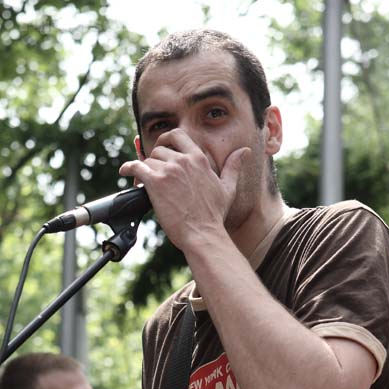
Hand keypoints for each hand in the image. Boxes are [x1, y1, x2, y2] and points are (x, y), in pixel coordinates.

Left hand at [119, 129, 249, 251]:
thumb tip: (244, 151)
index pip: (178, 135)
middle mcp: (183, 161)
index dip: (166, 140)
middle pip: (159, 150)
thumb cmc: (214, 215)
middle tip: (153, 173)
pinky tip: (125, 172)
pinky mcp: (156, 183)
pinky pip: (136, 167)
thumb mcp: (228, 188)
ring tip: (143, 182)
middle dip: (154, 160)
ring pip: (148, 160)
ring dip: (144, 170)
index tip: (161, 148)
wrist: (202, 233)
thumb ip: (233, 167)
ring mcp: (169, 171)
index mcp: (198, 159)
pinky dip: (128, 168)